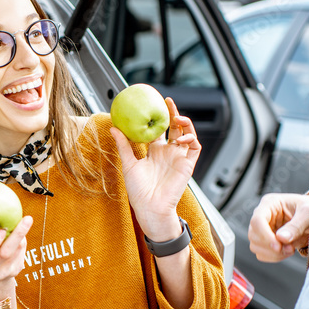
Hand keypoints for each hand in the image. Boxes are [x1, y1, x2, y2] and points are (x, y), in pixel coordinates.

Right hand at [0, 184, 32, 301]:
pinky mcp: (14, 272)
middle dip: (16, 236)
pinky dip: (23, 243)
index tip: (1, 229)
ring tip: (25, 220)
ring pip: (16, 253)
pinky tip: (22, 233)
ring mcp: (2, 272)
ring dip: (21, 236)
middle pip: (4, 254)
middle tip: (25, 219)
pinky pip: (22, 256)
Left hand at [110, 97, 201, 241]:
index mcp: (154, 152)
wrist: (149, 207)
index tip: (152, 104)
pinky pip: (194, 147)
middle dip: (173, 113)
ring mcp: (178, 158)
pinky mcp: (187, 165)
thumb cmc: (138, 191)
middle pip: (174, 128)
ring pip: (187, 134)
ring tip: (177, 117)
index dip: (157, 117)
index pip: (158, 130)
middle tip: (167, 101)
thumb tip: (114, 127)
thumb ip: (123, 145)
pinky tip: (181, 137)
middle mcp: (167, 153)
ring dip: (185, 123)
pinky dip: (191, 138)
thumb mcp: (128, 164)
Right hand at [248, 193, 308, 261]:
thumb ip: (296, 226)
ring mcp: (264, 229)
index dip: (265, 235)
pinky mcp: (267, 241)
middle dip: (271, 246)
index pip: (257, 220)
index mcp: (270, 204)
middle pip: (253, 235)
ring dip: (272, 253)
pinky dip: (274, 257)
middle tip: (289, 248)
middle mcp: (264, 216)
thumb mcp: (308, 214)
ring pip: (255, 246)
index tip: (278, 246)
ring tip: (290, 249)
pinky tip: (287, 251)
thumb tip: (281, 238)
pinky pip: (262, 254)